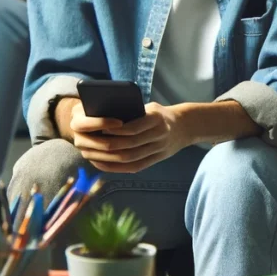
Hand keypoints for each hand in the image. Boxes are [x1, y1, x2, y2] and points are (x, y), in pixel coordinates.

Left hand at [70, 102, 189, 173]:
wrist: (185, 126)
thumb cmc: (160, 114)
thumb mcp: (150, 108)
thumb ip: (133, 113)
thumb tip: (106, 117)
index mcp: (157, 119)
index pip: (133, 128)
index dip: (116, 131)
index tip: (100, 129)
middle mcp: (159, 135)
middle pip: (130, 145)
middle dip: (108, 146)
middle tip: (91, 143)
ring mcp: (159, 149)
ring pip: (130, 158)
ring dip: (109, 158)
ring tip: (92, 154)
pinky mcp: (157, 159)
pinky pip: (134, 167)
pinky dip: (117, 167)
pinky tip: (103, 164)